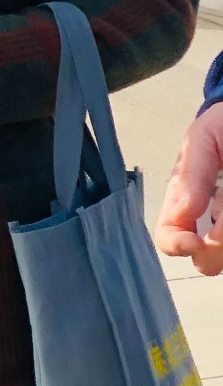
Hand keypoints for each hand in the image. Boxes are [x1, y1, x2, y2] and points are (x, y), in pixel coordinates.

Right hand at [154, 108, 222, 275]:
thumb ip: (193, 173)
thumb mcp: (202, 140)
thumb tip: (184, 212)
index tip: (195, 242)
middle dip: (217, 247)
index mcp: (183, 201)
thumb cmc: (221, 127)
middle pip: (206, 258)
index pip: (168, 236)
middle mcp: (206, 219)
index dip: (176, 245)